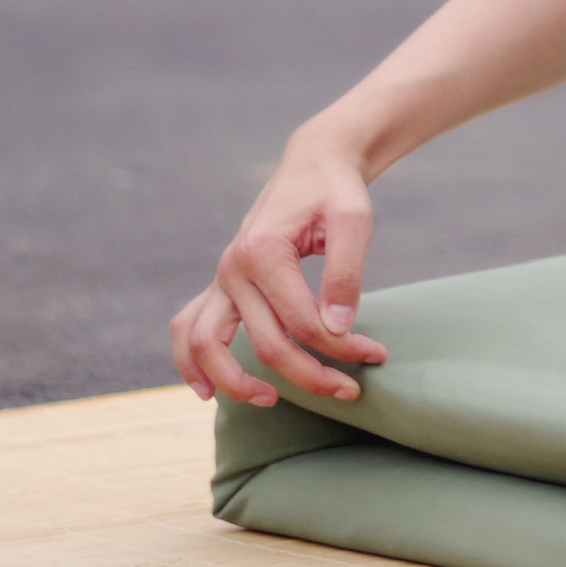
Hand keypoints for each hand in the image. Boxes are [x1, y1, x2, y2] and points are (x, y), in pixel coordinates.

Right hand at [169, 134, 386, 407]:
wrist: (312, 164)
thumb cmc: (336, 191)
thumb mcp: (354, 220)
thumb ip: (346, 273)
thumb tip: (338, 329)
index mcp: (263, 252)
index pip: (302, 323)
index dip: (343, 348)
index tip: (377, 354)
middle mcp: (232, 268)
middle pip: (265, 344)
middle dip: (311, 375)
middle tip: (352, 390)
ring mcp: (220, 278)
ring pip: (206, 346)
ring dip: (235, 382)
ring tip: (272, 402)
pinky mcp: (220, 284)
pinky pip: (188, 327)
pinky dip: (189, 362)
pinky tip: (207, 391)